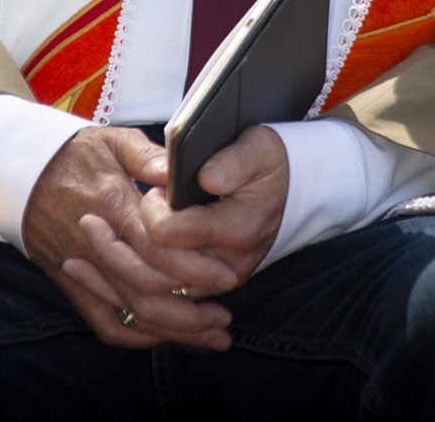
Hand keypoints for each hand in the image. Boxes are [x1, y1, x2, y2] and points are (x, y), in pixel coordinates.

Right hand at [22, 126, 238, 349]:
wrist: (24, 168)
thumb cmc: (76, 152)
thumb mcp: (114, 140)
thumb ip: (151, 157)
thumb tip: (183, 174)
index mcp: (111, 202)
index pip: (155, 246)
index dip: (193, 266)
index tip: (226, 273)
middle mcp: (95, 241)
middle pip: (146, 289)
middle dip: (191, 309)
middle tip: (225, 312)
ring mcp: (81, 266)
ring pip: (131, 311)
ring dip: (174, 329)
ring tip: (211, 333)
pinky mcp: (71, 282)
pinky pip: (103, 321)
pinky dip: (136, 336)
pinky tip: (166, 335)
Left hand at [140, 125, 288, 286]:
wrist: (289, 191)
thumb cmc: (267, 164)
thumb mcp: (259, 147)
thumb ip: (233, 161)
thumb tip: (207, 178)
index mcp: (238, 228)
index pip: (169, 232)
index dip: (152, 208)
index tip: (157, 187)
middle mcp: (230, 263)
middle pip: (160, 260)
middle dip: (145, 229)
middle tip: (153, 202)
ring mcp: (223, 278)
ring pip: (162, 280)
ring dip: (149, 250)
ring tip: (156, 218)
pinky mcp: (215, 285)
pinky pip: (174, 286)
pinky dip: (160, 264)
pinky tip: (161, 237)